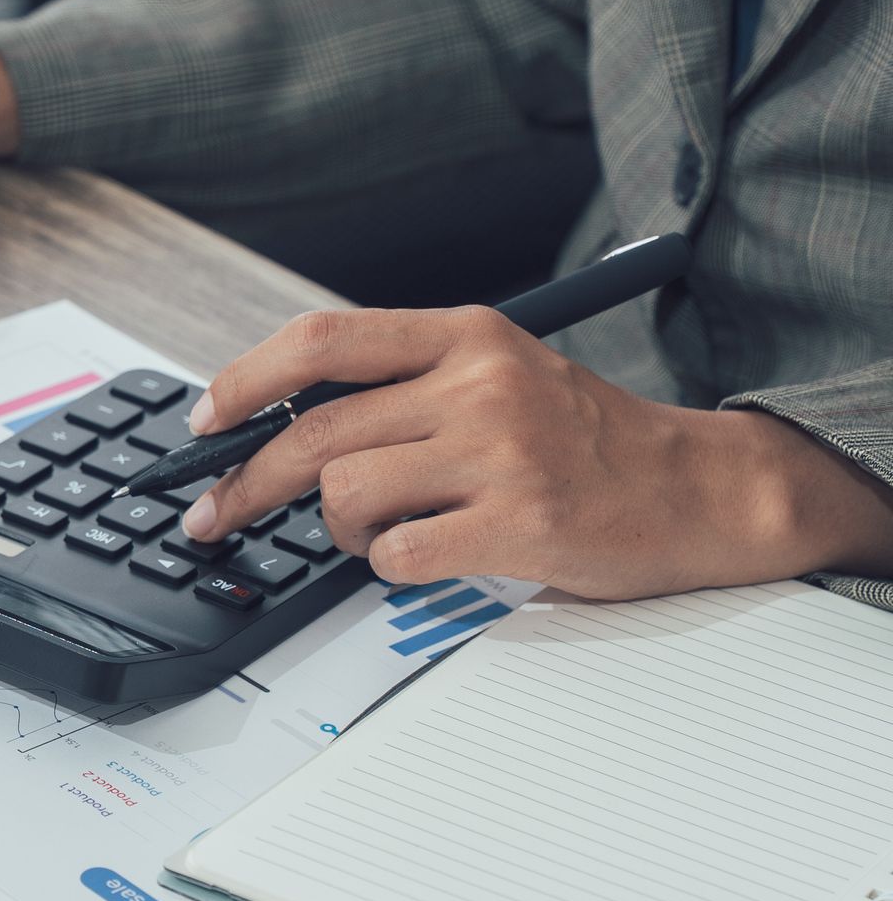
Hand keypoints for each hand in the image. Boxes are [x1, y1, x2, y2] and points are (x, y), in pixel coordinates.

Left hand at [182, 304, 892, 594]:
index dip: (244, 382)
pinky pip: (396, 555)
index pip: (321, 341)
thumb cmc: (584, 440)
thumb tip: (275, 420)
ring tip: (382, 530)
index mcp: (466, 334)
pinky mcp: (518, 524)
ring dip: (339, 529)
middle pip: (315, 434)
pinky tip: (428, 554)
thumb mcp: (496, 374)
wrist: (695, 489)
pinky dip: (391, 566)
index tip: (204, 423)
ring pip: (345, 496)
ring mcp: (500, 454)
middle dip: (246, 484)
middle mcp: (479, 383)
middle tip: (215, 515)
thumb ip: (401, 384)